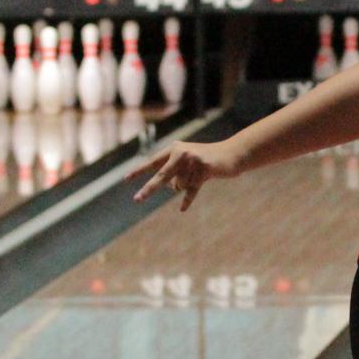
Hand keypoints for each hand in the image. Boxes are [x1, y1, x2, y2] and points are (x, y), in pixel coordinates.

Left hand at [126, 138, 244, 209]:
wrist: (233, 154)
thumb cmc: (208, 160)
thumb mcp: (190, 164)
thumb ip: (178, 174)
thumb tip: (172, 188)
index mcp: (174, 149)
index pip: (152, 162)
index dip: (139, 171)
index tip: (126, 179)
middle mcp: (180, 153)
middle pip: (161, 176)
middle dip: (149, 189)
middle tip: (137, 200)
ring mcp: (192, 161)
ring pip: (180, 185)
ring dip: (188, 185)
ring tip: (200, 175)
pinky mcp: (203, 170)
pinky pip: (191, 190)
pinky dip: (187, 200)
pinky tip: (182, 209)